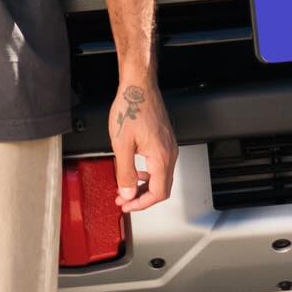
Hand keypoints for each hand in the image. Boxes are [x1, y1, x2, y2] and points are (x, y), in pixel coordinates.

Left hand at [109, 75, 176, 212]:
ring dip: (144, 185)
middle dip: (141, 197)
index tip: (127, 206)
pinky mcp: (164, 140)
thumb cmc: (131, 107)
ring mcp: (169, 146)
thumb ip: (125, 172)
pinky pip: (160, 164)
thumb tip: (127, 193)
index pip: (158, 193)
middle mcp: (169, 152)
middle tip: (124, 200)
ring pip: (161, 176)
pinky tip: (135, 170)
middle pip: (162, 187)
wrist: (139, 86)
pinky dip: (148, 173)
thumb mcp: (122, 144)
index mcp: (161, 156)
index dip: (141, 204)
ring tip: (127, 188)